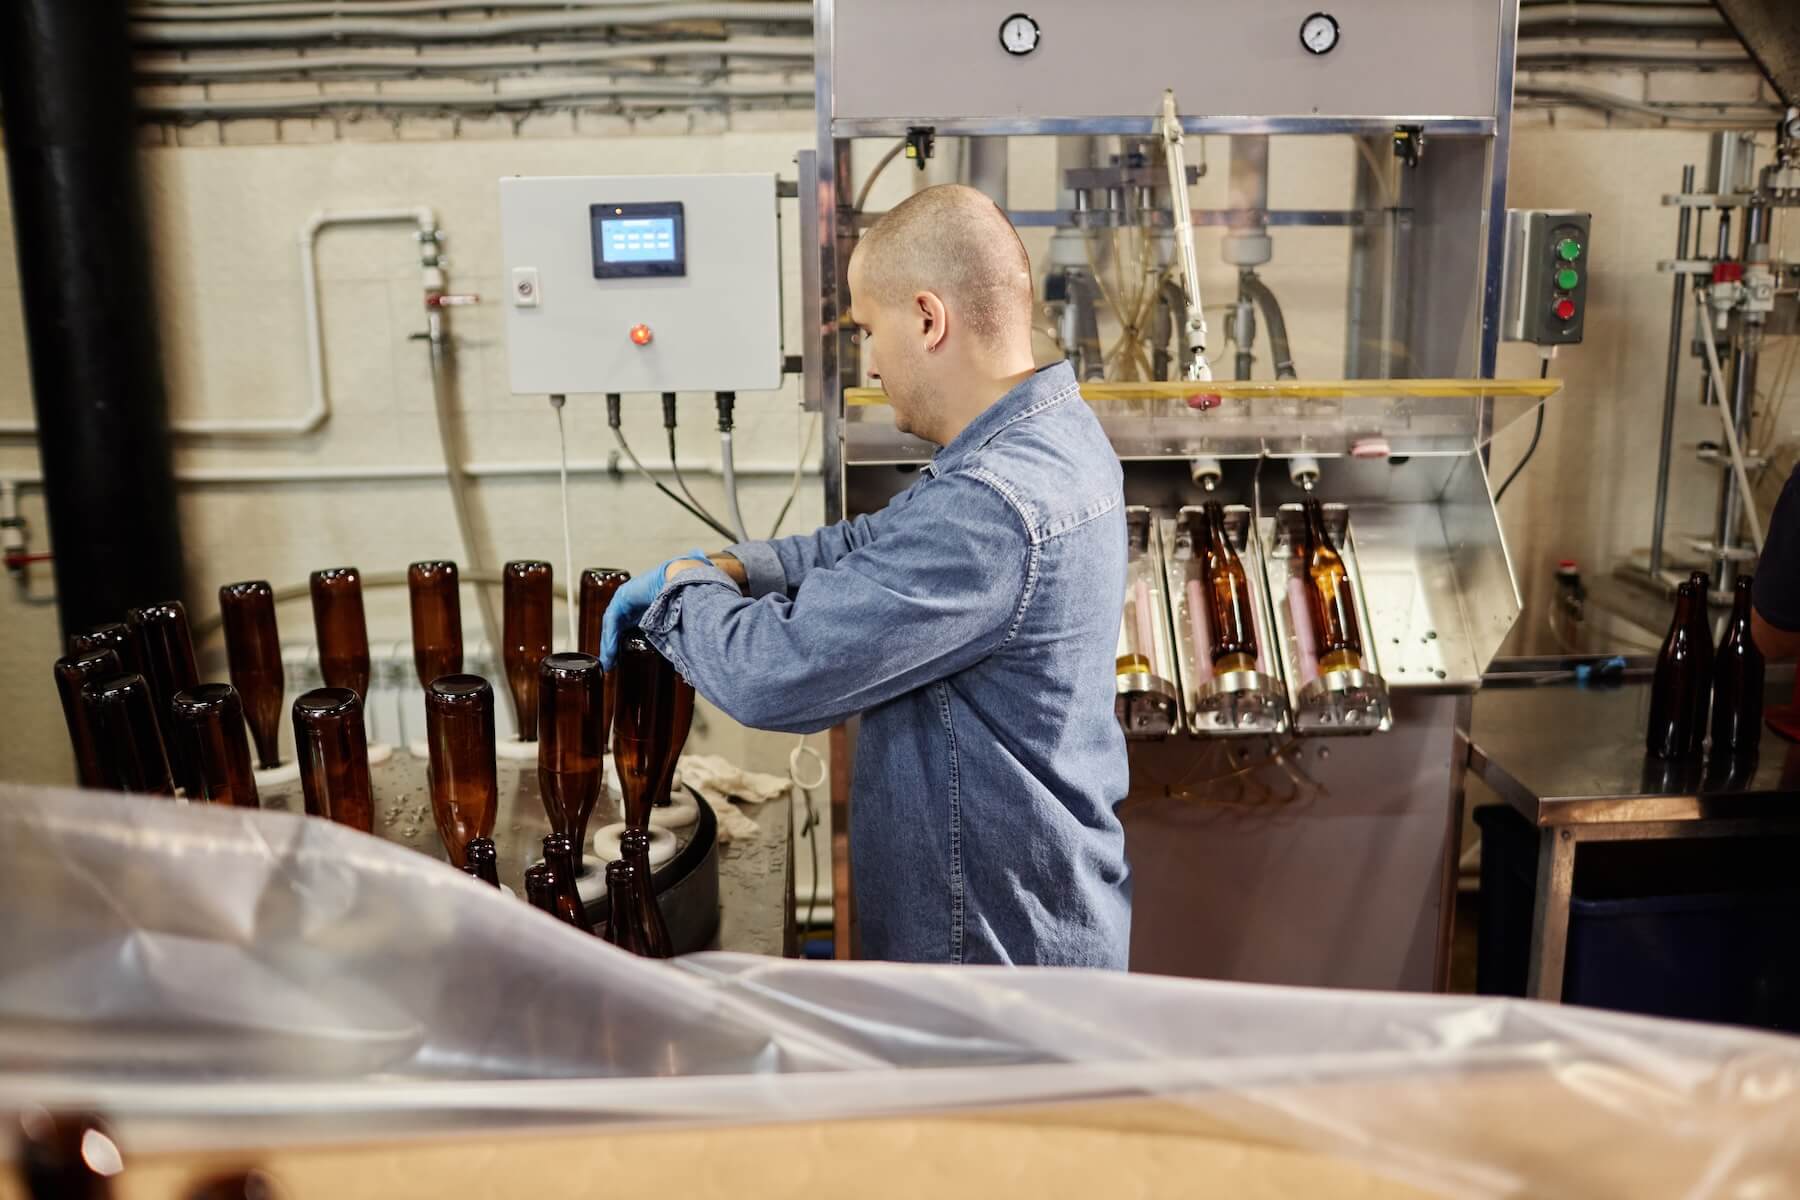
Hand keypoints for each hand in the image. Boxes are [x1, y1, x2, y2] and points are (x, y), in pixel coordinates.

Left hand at [600, 550, 709, 670]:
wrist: (684, 586)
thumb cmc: (684, 602)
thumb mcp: (670, 626)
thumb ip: (665, 637)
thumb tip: (674, 658)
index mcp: (644, 607)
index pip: (627, 627)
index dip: (621, 643)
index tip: (619, 659)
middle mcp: (633, 602)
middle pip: (617, 627)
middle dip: (612, 646)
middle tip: (610, 662)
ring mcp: (626, 597)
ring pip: (612, 625)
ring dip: (609, 644)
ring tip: (608, 660)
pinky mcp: (622, 596)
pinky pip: (612, 620)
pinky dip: (610, 636)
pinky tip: (610, 649)